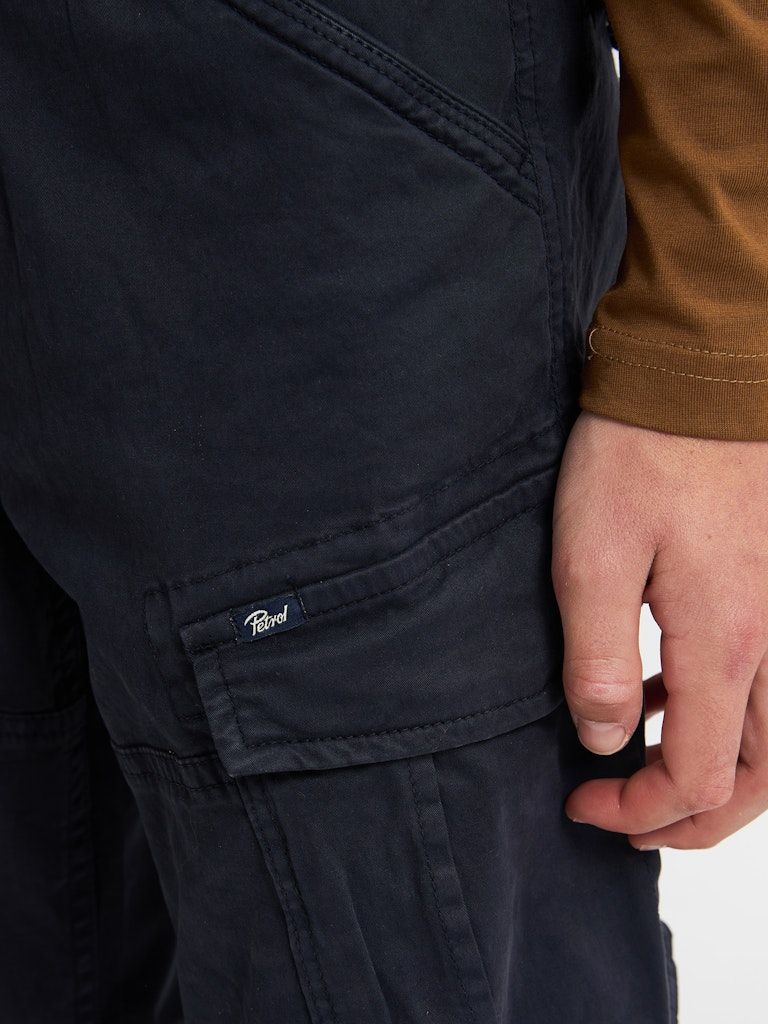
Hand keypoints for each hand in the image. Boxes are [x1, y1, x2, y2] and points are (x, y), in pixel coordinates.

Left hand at [551, 410, 767, 849]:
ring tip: (643, 767)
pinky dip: (721, 715)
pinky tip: (664, 692)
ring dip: (716, 773)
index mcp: (725, 645)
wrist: (700, 374)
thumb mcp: (591, 555)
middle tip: (628, 820)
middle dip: (695, 818)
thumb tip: (605, 738)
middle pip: (758, 777)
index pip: (698, 777)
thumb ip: (599, 659)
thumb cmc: (642, 453)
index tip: (583, 800)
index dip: (641, 811)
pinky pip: (763, 684)